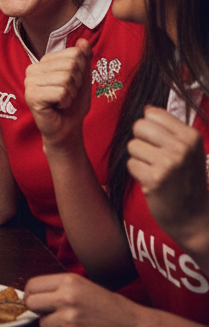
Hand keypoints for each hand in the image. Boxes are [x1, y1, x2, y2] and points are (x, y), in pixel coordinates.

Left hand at [23, 272, 146, 326]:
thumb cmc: (111, 306)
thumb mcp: (84, 285)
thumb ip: (60, 287)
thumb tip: (34, 293)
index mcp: (69, 281)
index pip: (32, 285)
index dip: (31, 294)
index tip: (35, 299)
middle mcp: (66, 298)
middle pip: (31, 303)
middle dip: (38, 310)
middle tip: (49, 313)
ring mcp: (69, 319)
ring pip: (42, 324)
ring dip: (53, 326)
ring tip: (72, 324)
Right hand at [24, 38, 91, 148]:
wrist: (67, 129)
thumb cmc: (73, 104)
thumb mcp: (82, 78)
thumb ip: (83, 59)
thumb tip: (83, 41)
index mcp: (44, 62)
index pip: (74, 53)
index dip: (81, 71)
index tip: (72, 84)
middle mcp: (33, 69)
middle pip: (71, 65)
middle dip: (77, 83)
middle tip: (67, 94)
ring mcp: (30, 82)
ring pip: (66, 79)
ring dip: (71, 94)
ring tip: (62, 100)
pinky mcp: (31, 96)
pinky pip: (61, 92)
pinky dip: (65, 102)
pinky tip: (57, 106)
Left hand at [128, 106, 208, 255]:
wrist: (196, 218)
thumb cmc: (187, 181)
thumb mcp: (188, 151)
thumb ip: (168, 129)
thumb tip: (147, 109)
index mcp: (191, 136)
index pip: (151, 113)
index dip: (150, 129)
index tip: (161, 144)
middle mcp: (182, 147)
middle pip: (139, 126)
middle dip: (142, 142)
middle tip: (156, 159)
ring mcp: (169, 162)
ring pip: (132, 146)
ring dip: (140, 160)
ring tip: (156, 172)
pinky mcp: (155, 178)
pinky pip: (131, 164)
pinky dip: (138, 175)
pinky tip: (153, 183)